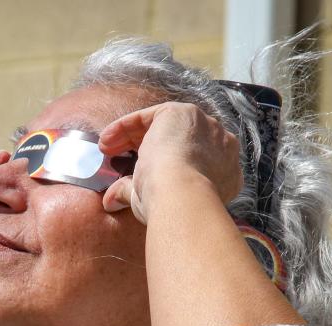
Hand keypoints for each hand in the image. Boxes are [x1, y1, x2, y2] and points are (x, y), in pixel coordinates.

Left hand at [98, 102, 242, 224]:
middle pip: (180, 141)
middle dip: (146, 149)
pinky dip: (127, 125)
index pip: (192, 162)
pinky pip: (153, 115)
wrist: (182, 196)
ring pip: (167, 127)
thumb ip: (133, 194)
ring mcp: (208, 127)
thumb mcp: (152, 201)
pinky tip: (107, 140)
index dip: (161, 168)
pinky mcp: (186, 113)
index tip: (134, 176)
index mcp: (224, 172)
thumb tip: (112, 201)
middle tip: (119, 159)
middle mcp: (222, 147)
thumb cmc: (172, 207)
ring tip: (108, 149)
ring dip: (134, 136)